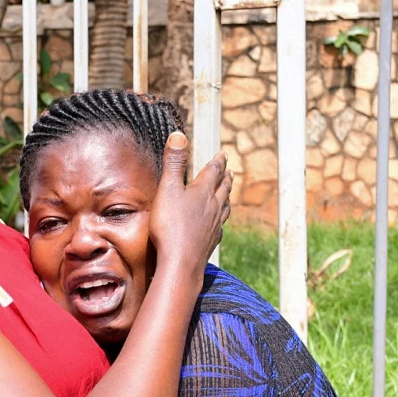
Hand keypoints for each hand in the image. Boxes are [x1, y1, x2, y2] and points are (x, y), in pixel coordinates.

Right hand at [149, 132, 230, 272]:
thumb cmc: (171, 226)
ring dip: (227, 197)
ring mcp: (215, 225)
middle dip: (225, 178)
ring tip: (228, 193)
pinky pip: (220, 226)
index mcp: (203, 191)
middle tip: (230, 171)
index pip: (213, 171)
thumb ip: (173, 163)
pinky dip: (221, 220)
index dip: (217, 161)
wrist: (181, 262)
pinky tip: (219, 224)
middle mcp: (214, 206)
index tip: (222, 154)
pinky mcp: (211, 241)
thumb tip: (179, 134)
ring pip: (225, 207)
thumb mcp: (168, 189)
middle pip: (223, 188)